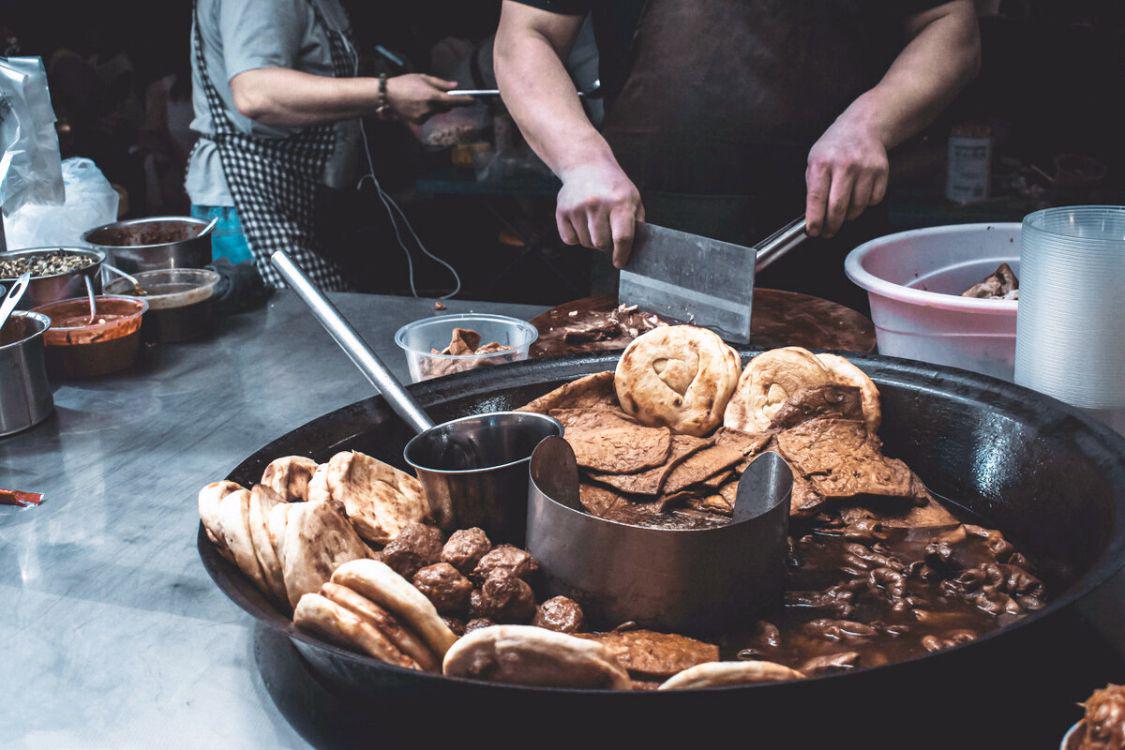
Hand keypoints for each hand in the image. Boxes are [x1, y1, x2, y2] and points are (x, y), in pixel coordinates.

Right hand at [385, 74, 471, 122]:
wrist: (388, 94)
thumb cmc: (405, 83)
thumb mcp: (423, 78)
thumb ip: (441, 83)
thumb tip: (455, 85)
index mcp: (432, 96)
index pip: (454, 100)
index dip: (465, 101)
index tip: (473, 100)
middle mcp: (430, 108)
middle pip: (446, 108)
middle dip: (447, 102)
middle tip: (437, 95)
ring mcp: (424, 116)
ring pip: (437, 113)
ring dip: (435, 107)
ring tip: (421, 98)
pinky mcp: (418, 122)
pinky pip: (428, 117)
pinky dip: (426, 111)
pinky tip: (416, 104)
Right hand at [556, 160, 643, 267]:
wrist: (586, 164)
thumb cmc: (614, 185)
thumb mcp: (633, 198)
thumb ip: (636, 224)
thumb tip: (633, 250)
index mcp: (620, 201)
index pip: (622, 238)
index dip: (622, 254)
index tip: (620, 262)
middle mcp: (597, 204)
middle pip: (601, 244)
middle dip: (606, 244)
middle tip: (608, 232)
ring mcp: (578, 207)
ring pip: (586, 243)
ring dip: (592, 240)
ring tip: (595, 223)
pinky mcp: (563, 210)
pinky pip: (570, 240)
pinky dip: (576, 237)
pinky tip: (582, 223)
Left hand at [805, 115, 889, 237]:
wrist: (861, 127)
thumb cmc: (834, 147)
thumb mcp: (814, 161)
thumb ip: (813, 187)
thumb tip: (812, 216)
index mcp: (822, 163)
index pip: (817, 199)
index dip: (815, 220)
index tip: (813, 231)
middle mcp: (844, 165)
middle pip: (838, 207)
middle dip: (831, 226)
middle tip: (828, 232)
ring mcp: (865, 168)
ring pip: (857, 207)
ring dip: (849, 215)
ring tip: (843, 210)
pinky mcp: (882, 171)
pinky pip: (874, 200)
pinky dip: (866, 204)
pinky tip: (859, 195)